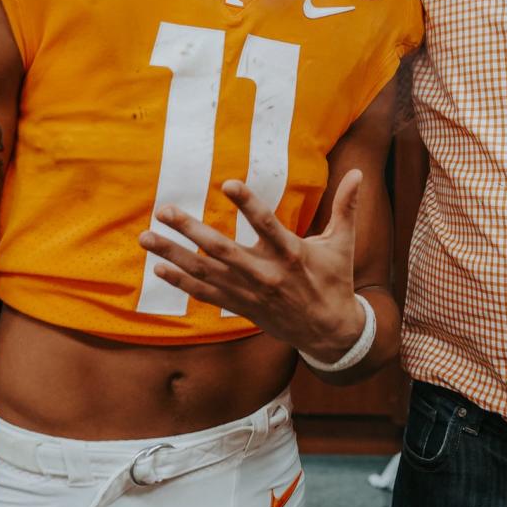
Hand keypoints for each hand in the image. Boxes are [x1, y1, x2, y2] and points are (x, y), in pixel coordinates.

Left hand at [139, 170, 365, 362]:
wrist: (329, 332)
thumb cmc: (334, 281)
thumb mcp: (342, 244)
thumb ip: (347, 207)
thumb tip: (360, 174)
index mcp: (293, 254)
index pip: (267, 224)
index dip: (247, 204)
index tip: (227, 183)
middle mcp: (267, 274)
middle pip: (223, 249)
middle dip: (190, 229)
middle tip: (164, 210)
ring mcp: (250, 293)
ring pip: (206, 272)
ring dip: (174, 254)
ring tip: (146, 238)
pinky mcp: (241, 307)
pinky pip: (205, 294)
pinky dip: (182, 283)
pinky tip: (159, 270)